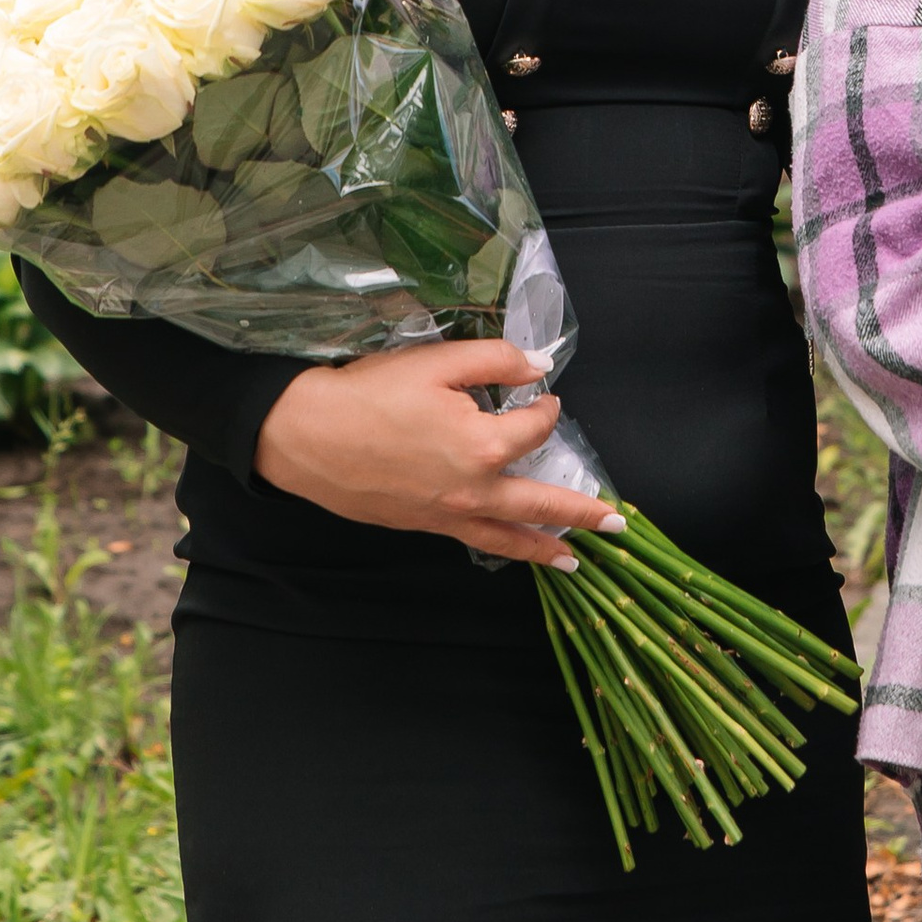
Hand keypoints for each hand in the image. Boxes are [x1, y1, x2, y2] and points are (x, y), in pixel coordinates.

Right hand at [255, 340, 618, 565]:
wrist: (305, 436)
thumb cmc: (369, 395)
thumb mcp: (437, 363)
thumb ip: (495, 361)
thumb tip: (538, 366)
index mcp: (482, 445)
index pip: (535, 426)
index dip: (543, 406)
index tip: (542, 396)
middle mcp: (473, 490)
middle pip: (541, 504)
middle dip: (582, 514)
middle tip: (616, 525)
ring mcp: (447, 514)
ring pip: (509, 538)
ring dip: (547, 549)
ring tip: (575, 560)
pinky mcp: (423, 525)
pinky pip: (474, 542)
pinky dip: (502, 549)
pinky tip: (510, 550)